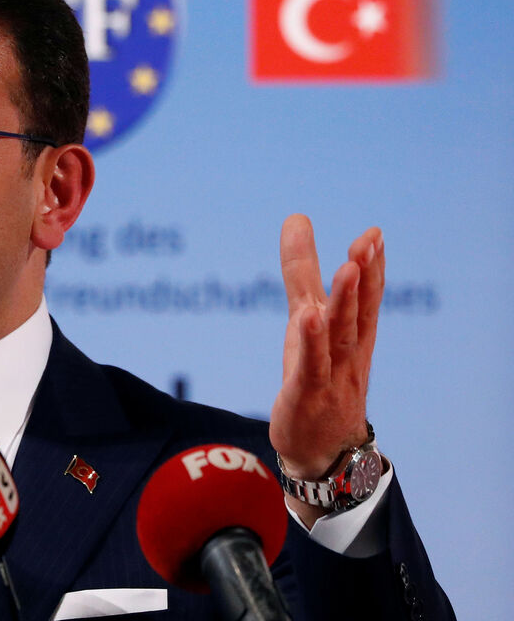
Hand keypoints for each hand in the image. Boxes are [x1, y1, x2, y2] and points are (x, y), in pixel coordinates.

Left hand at [270, 214, 383, 523]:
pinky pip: (309, 367)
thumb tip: (296, 220)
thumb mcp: (307, 319)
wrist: (320, 450)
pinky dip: (311, 343)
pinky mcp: (305, 395)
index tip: (374, 233)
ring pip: (338, 337)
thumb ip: (302, 273)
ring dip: (344, 303)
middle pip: (357, 312)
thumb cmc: (316, 376)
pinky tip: (308, 318)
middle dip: (364, 276)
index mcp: (350, 336)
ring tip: (347, 268)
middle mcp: (346, 354)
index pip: (366, 299)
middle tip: (367, 240)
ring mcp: (329, 375)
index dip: (372, 268)